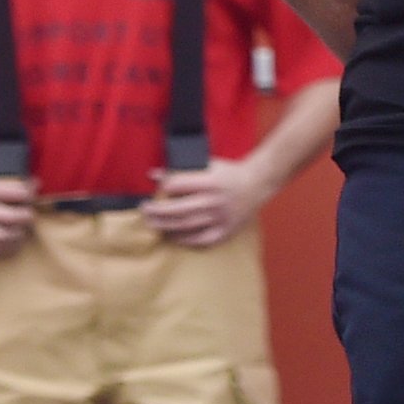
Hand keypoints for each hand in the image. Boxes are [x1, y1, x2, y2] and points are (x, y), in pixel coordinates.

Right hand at [0, 158, 35, 258]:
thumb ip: (5, 177)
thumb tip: (33, 183)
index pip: (11, 193)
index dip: (28, 192)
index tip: (33, 191)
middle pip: (9, 217)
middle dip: (26, 216)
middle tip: (29, 214)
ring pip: (1, 236)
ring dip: (17, 234)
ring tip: (22, 229)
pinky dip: (4, 248)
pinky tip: (11, 241)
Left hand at [144, 155, 269, 247]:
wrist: (258, 184)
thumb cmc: (229, 173)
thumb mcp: (207, 164)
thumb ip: (181, 170)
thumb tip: (153, 175)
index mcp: (210, 182)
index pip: (178, 186)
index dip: (163, 188)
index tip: (155, 190)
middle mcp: (214, 201)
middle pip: (178, 210)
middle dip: (158, 211)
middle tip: (145, 211)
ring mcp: (220, 218)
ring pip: (187, 226)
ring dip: (166, 226)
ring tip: (153, 224)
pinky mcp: (226, 230)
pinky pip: (202, 240)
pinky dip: (186, 240)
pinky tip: (173, 237)